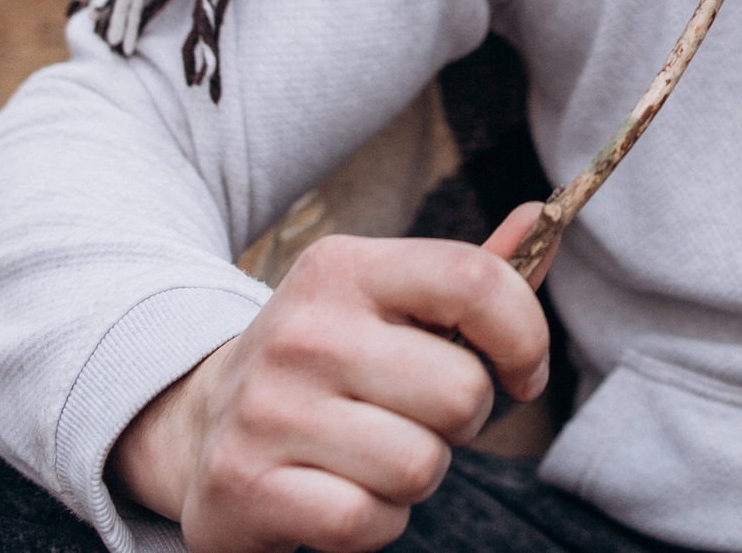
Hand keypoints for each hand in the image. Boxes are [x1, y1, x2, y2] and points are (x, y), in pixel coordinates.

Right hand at [108, 203, 551, 552]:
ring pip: (421, 466)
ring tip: (369, 455)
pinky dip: (372, 525)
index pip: (476, 282)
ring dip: (415, 478)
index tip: (524, 372)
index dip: (526, 336)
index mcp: (344, 268)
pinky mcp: (244, 485)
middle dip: (461, 423)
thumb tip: (542, 220)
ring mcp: (268, 408)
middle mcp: (304, 331)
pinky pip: (369, 522)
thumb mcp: (389, 305)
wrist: (198, 428)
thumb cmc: (328, 366)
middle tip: (413, 418)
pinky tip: (336, 494)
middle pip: (464, 393)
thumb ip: (472, 276)